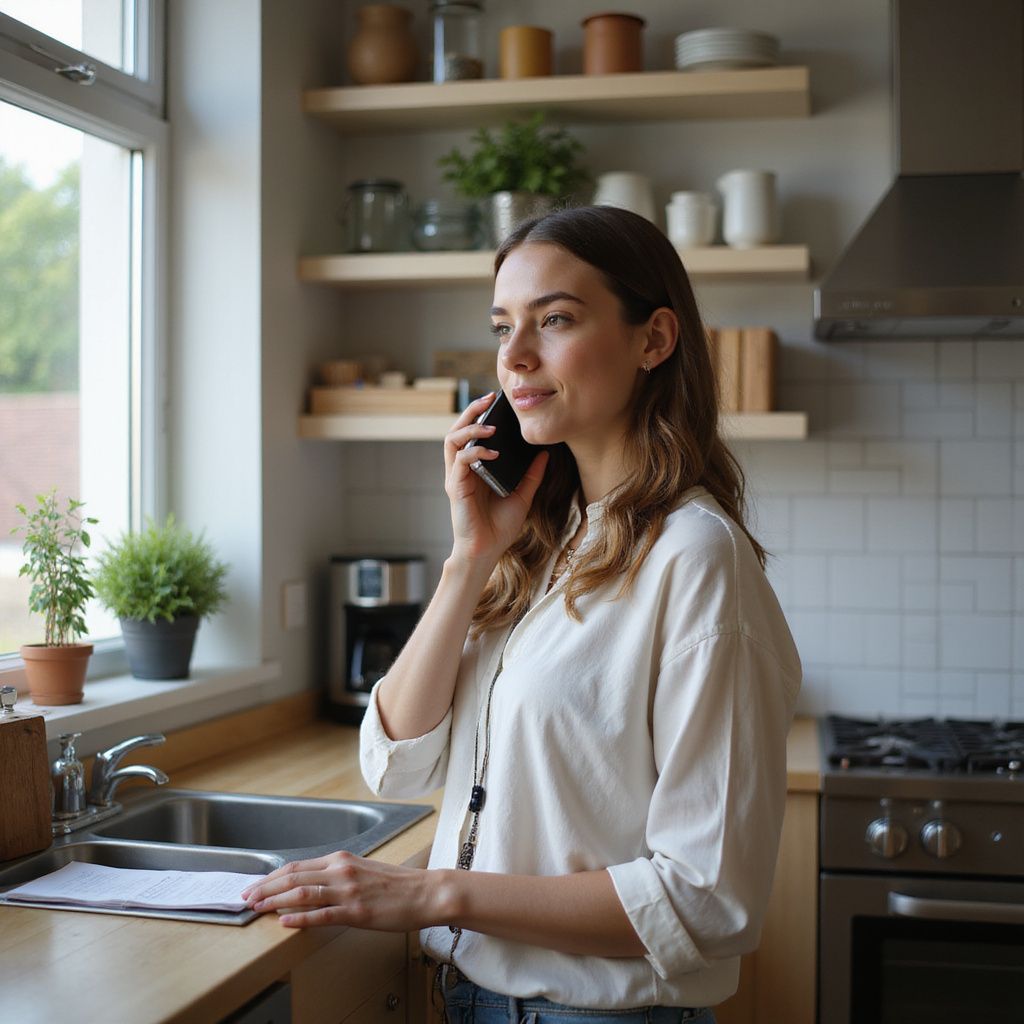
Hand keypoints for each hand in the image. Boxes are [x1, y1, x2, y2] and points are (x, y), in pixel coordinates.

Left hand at [240, 851, 442, 929]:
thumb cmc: (397, 884)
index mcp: (342, 859)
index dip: (272, 877)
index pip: (297, 866)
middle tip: (246, 897)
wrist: (425, 892)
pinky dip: (300, 917)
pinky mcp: (357, 911)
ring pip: (303, 892)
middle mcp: (342, 870)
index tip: (255, 886)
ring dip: (275, 901)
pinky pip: (323, 914)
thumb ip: (337, 875)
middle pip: (294, 876)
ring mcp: (348, 890)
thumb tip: (310, 885)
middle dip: (266, 888)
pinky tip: (285, 922)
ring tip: (257, 908)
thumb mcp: (362, 871)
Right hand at [443, 393, 548, 566]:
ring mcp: (456, 477)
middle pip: (457, 430)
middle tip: (488, 399)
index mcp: (474, 468)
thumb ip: (531, 475)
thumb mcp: (523, 496)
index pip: (471, 434)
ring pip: (452, 440)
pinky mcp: (455, 487)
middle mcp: (461, 469)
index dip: (479, 414)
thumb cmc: (500, 527)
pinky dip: (475, 451)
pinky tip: (492, 453)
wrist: (487, 551)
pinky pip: (460, 460)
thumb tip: (544, 454)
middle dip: (471, 411)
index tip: (496, 401)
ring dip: (470, 428)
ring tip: (490, 425)